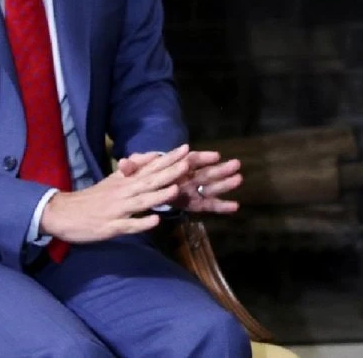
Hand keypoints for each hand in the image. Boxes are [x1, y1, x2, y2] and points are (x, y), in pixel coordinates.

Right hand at [40, 144, 189, 242]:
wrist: (62, 213)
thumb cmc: (92, 197)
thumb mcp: (113, 179)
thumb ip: (133, 169)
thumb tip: (153, 156)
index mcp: (124, 180)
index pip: (150, 167)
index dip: (168, 158)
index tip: (186, 148)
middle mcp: (123, 192)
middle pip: (149, 181)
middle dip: (169, 173)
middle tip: (188, 163)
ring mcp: (117, 209)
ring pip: (141, 201)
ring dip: (158, 196)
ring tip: (175, 190)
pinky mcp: (110, 227)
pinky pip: (128, 225)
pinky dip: (141, 223)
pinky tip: (154, 221)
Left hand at [119, 147, 241, 213]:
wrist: (142, 195)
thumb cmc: (141, 180)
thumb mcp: (134, 174)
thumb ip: (132, 169)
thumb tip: (123, 163)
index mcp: (175, 168)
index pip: (190, 160)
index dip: (202, 158)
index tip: (215, 155)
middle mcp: (187, 178)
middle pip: (205, 173)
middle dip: (220, 169)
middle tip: (236, 164)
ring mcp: (193, 191)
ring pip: (210, 188)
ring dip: (224, 184)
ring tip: (239, 180)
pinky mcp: (194, 204)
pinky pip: (208, 205)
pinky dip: (221, 206)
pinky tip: (235, 207)